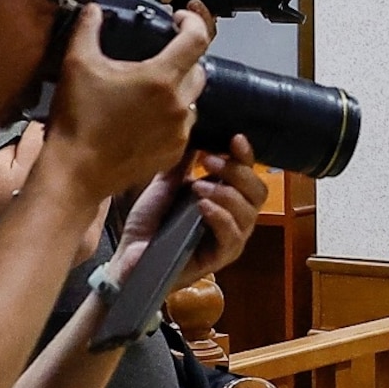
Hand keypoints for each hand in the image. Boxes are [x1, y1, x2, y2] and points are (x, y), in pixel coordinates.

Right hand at [42, 1, 206, 199]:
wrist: (77, 171)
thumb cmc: (78, 120)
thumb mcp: (77, 65)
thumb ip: (88, 30)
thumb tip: (94, 10)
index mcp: (162, 78)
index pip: (197, 39)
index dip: (191, 22)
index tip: (179, 19)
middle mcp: (179, 104)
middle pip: (198, 69)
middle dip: (183, 58)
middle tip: (159, 56)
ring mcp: (180, 131)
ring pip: (192, 99)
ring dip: (178, 89)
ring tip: (149, 89)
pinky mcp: (175, 152)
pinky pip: (184, 126)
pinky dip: (172, 116)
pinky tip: (147, 116)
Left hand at [114, 137, 268, 294]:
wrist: (130, 253)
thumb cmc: (150, 221)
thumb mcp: (166, 183)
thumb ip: (184, 162)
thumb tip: (195, 129)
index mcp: (227, 198)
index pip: (248, 174)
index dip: (246, 155)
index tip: (234, 138)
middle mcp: (236, 218)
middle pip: (258, 191)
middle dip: (237, 172)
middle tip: (210, 162)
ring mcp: (230, 239)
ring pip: (249, 213)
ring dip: (226, 194)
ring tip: (198, 187)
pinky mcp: (220, 258)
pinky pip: (232, 236)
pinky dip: (220, 217)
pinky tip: (203, 206)